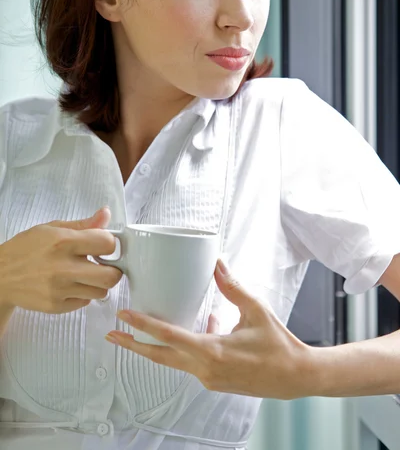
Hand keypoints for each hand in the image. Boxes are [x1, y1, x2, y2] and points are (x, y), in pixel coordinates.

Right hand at [0, 207, 122, 313]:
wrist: (1, 276)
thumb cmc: (26, 249)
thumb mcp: (52, 228)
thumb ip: (83, 224)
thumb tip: (105, 214)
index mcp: (63, 242)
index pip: (107, 243)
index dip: (110, 243)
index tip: (104, 245)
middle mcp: (62, 267)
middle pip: (110, 276)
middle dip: (113, 269)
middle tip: (105, 265)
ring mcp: (59, 290)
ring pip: (101, 292)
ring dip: (99, 283)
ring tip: (87, 275)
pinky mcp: (56, 306)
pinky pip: (85, 302)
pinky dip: (84, 294)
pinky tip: (72, 285)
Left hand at [106, 260, 315, 399]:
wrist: (296, 377)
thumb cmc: (278, 345)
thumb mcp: (255, 310)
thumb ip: (232, 288)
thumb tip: (217, 264)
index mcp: (212, 351)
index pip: (168, 337)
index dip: (143, 325)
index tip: (124, 317)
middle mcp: (205, 369)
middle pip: (160, 357)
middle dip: (134, 345)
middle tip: (112, 334)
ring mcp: (209, 378)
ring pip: (173, 361)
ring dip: (154, 348)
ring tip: (139, 332)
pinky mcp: (214, 381)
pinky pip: (190, 363)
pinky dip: (183, 348)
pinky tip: (196, 328)